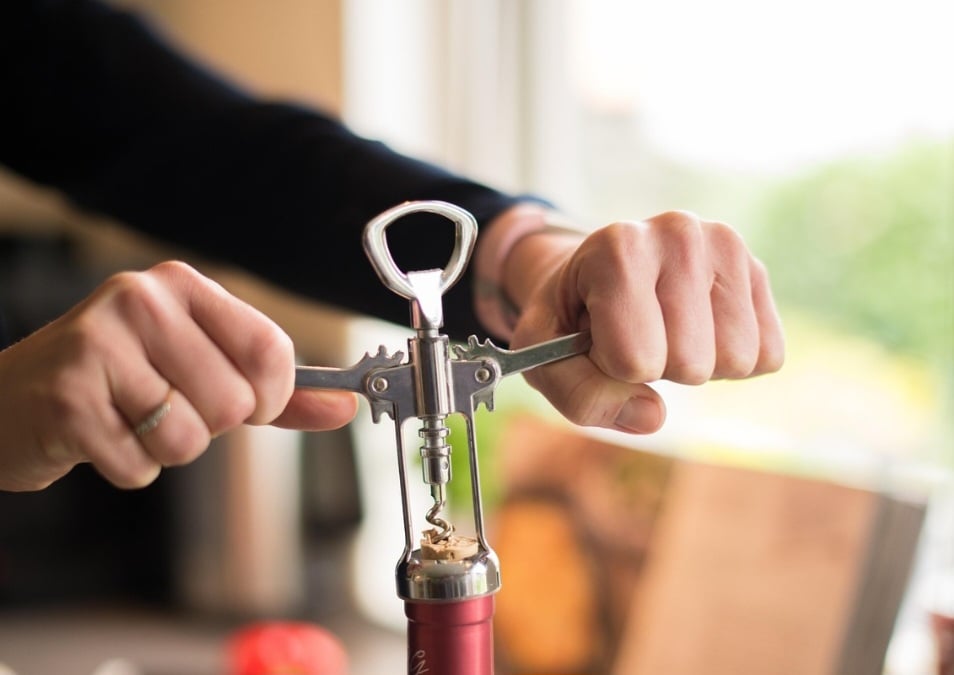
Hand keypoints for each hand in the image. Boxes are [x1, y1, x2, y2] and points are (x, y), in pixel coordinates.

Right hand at [0, 261, 356, 490]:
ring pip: (190, 438)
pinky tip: (100, 435)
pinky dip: (128, 467)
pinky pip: (142, 466)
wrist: (11, 399)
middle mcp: (141, 300)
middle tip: (164, 407)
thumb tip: (346, 406)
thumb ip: (278, 391)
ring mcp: (98, 344)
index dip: (270, 397)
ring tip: (130, 418)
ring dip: (166, 449)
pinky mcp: (67, 397)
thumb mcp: (202, 368)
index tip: (248, 404)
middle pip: (234, 402)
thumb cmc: (120, 381)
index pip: (271, 350)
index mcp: (183, 286)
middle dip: (210, 426)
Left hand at [503, 210, 784, 433]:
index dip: (613, 369)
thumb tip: (653, 415)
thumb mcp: (545, 355)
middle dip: (658, 369)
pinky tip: (700, 331)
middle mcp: (678, 233)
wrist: (599, 271)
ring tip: (665, 330)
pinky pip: (767, 355)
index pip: (635, 359)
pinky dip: (731, 362)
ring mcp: (725, 246)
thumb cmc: (572, 316)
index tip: (599, 336)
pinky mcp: (757, 269)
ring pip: (736, 360)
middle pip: (690, 364)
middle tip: (635, 333)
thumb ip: (579, 394)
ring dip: (699, 366)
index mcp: (617, 248)